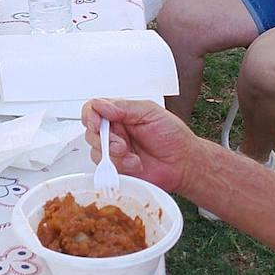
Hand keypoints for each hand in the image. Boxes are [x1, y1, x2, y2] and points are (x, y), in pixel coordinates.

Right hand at [81, 99, 201, 195]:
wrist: (184, 163)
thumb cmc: (172, 135)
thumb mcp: (150, 112)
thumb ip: (124, 107)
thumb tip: (100, 105)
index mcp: (120, 113)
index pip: (92, 109)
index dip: (90, 116)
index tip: (97, 123)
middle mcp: (114, 131)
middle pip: (91, 132)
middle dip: (105, 140)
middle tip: (122, 145)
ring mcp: (114, 151)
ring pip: (96, 152)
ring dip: (114, 156)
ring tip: (133, 157)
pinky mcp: (117, 169)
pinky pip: (106, 169)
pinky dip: (120, 167)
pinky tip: (135, 166)